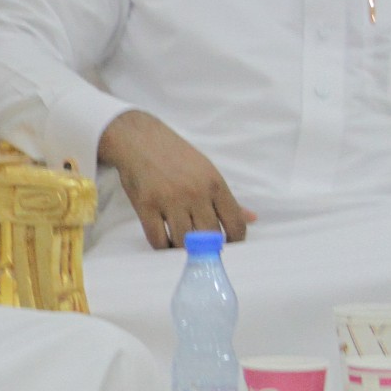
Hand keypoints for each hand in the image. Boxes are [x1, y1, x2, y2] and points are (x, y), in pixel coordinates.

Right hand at [99, 109, 255, 250]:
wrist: (140, 140)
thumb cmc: (176, 155)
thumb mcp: (207, 171)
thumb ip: (228, 199)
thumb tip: (251, 218)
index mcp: (215, 184)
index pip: (234, 223)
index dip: (235, 241)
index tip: (228, 245)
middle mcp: (195, 193)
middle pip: (209, 236)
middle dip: (208, 248)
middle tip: (203, 250)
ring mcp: (169, 201)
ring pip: (183, 241)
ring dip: (183, 249)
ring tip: (182, 247)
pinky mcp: (146, 206)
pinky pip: (157, 239)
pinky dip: (163, 247)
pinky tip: (165, 243)